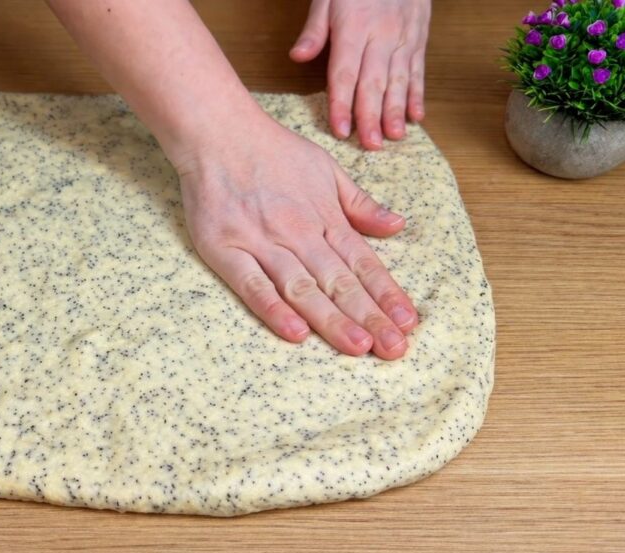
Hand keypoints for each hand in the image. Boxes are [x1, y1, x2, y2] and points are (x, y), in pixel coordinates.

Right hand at [176, 117, 417, 358]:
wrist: (217, 132)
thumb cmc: (272, 150)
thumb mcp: (326, 168)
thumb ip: (360, 204)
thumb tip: (397, 226)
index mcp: (325, 217)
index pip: (363, 262)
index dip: (387, 294)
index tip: (408, 322)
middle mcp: (299, 233)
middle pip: (339, 282)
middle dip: (369, 317)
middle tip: (393, 349)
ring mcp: (262, 243)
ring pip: (303, 289)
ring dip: (332, 320)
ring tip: (358, 347)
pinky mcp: (226, 250)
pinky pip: (253, 286)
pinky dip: (274, 309)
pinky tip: (296, 333)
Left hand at [289, 0, 430, 149]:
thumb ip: (315, 29)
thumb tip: (297, 57)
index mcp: (353, 27)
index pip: (345, 74)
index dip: (342, 104)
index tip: (341, 130)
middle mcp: (381, 36)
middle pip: (373, 82)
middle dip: (372, 116)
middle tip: (371, 145)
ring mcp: (403, 38)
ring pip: (399, 80)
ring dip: (397, 111)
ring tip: (395, 137)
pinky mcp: (419, 39)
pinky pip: (418, 70)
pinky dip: (418, 94)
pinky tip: (417, 117)